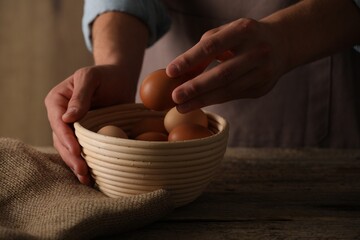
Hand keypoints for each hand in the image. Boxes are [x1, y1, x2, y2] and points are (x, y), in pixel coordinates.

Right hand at [45, 65, 136, 184]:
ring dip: (76, 164)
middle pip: (61, 140)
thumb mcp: (91, 77)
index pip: (58, 122)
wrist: (119, 80)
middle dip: (71, 156)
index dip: (66, 137)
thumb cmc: (106, 75)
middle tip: (83, 171)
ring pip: (69, 149)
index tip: (76, 150)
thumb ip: (80, 95)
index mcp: (57, 100)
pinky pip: (82, 150)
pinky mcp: (84, 135)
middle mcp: (61, 116)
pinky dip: (85, 162)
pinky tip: (91, 175)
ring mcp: (72, 128)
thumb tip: (68, 118)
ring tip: (86, 179)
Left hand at [166, 18, 288, 111]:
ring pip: (228, 90)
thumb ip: (205, 48)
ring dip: (202, 100)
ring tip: (181, 107)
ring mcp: (263, 72)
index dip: (190, 59)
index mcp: (244, 30)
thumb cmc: (244, 37)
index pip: (212, 46)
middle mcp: (257, 51)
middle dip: (196, 87)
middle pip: (222, 73)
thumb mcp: (227, 33)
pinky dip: (214, 100)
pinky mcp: (262, 88)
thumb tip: (182, 71)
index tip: (170, 71)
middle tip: (175, 97)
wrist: (282, 44)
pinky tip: (198, 103)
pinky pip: (233, 95)